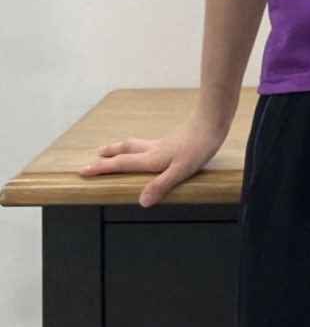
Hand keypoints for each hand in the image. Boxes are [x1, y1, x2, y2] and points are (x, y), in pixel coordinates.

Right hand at [77, 115, 227, 207]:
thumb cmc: (197, 149)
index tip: (84, 171)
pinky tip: (145, 148)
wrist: (210, 125)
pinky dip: (136, 146)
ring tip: (111, 149)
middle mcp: (153, 150)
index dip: (102, 168)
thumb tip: (141, 201)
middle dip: (107, 156)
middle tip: (94, 158)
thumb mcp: (180, 171)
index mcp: (151, 159)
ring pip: (134, 145)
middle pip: (124, 151)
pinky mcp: (171, 140)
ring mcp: (162, 144)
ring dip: (120, 148)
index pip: (121, 165)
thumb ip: (160, 185)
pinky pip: (146, 144)